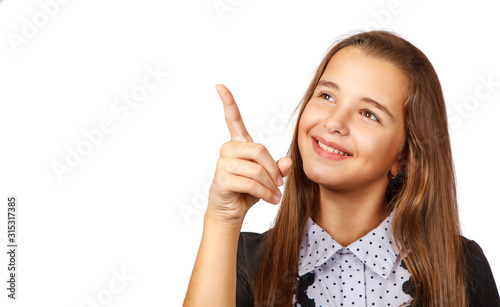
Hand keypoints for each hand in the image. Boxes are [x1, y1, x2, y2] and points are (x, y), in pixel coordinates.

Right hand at [207, 84, 291, 224]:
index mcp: (238, 144)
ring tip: (275, 195)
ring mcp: (222, 164)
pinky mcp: (221, 179)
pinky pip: (250, 183)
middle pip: (259, 150)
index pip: (232, 119)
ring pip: (256, 169)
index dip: (228, 102)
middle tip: (280, 184)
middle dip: (273, 170)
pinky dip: (265, 193)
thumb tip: (288, 162)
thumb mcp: (268, 178)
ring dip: (270, 185)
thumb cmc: (248, 191)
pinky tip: (271, 200)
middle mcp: (228, 149)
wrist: (232, 211)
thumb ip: (278, 168)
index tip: (220, 86)